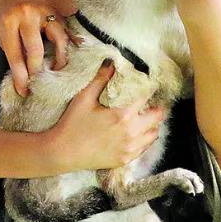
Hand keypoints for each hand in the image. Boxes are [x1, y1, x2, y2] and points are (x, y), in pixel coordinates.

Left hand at [0, 0, 70, 95]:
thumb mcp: (1, 35)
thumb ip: (15, 53)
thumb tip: (27, 79)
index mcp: (9, 22)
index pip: (16, 56)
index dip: (20, 77)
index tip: (23, 92)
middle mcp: (28, 15)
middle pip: (37, 49)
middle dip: (38, 71)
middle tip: (40, 84)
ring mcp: (44, 10)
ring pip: (58, 37)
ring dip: (60, 57)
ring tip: (58, 70)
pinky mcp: (54, 8)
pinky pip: (65, 28)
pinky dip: (70, 42)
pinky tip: (74, 53)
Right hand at [46, 60, 166, 170]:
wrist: (63, 153)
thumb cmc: (72, 124)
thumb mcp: (84, 98)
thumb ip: (100, 79)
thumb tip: (111, 62)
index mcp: (123, 114)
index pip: (146, 96)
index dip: (148, 88)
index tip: (147, 85)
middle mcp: (131, 132)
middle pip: (157, 116)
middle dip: (155, 107)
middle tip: (149, 103)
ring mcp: (130, 148)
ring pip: (154, 133)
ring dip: (151, 124)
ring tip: (143, 118)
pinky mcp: (126, 159)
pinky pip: (144, 147)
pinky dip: (144, 139)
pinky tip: (136, 133)